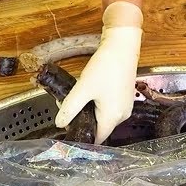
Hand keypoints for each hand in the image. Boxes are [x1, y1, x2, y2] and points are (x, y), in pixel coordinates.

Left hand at [55, 1, 142, 143]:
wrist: (122, 46)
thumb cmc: (105, 67)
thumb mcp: (83, 88)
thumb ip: (70, 108)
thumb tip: (60, 124)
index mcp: (113, 118)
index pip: (96, 138)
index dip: (82, 136)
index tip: (68, 130)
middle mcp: (122, 116)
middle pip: (100, 127)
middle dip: (83, 120)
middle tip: (67, 108)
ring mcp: (125, 106)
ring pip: (104, 117)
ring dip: (89, 111)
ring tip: (77, 97)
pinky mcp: (124, 97)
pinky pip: (109, 107)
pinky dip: (97, 104)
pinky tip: (89, 92)